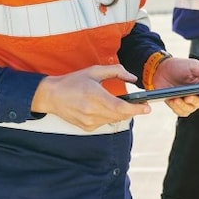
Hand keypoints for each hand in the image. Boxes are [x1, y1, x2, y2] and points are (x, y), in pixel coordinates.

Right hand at [31, 65, 149, 130]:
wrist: (51, 96)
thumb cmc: (72, 82)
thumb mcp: (94, 71)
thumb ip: (115, 71)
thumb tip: (132, 77)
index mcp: (95, 96)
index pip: (121, 107)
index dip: (136, 109)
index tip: (147, 107)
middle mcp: (92, 112)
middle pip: (120, 115)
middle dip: (132, 111)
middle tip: (141, 105)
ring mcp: (89, 122)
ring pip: (113, 120)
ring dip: (121, 113)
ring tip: (124, 105)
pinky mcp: (86, 128)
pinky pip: (104, 123)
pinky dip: (109, 116)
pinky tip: (106, 109)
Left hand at [152, 57, 198, 117]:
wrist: (160, 69)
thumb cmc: (179, 66)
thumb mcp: (193, 66)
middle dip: (196, 101)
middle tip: (188, 97)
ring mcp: (189, 102)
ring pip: (191, 109)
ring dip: (184, 105)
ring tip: (176, 98)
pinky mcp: (178, 105)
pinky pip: (181, 112)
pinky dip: (176, 107)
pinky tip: (172, 100)